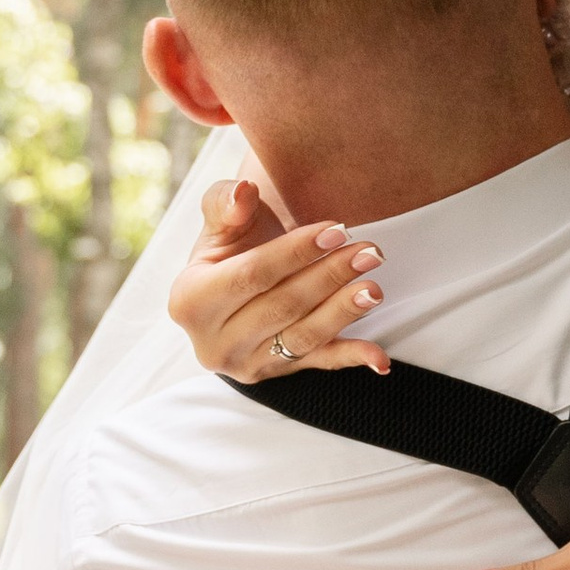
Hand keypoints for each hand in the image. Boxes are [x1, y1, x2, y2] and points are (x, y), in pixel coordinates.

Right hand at [167, 173, 386, 379]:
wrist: (237, 284)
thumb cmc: (232, 245)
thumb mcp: (220, 219)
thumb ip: (227, 202)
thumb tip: (244, 194)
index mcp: (189, 301)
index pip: (252, 275)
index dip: (296, 252)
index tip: (336, 230)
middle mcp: (212, 342)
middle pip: (282, 307)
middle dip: (330, 277)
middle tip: (369, 252)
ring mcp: (243, 364)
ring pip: (302, 337)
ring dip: (343, 312)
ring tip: (375, 287)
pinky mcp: (274, 374)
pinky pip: (317, 365)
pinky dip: (351, 360)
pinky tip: (380, 359)